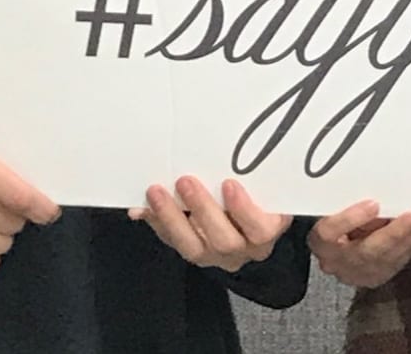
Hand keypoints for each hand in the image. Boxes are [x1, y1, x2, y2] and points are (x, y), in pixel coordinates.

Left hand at [131, 176, 291, 272]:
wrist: (251, 222)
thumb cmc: (261, 197)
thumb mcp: (266, 188)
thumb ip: (256, 178)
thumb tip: (240, 155)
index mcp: (268, 231)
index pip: (261, 229)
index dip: (244, 210)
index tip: (229, 184)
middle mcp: (244, 249)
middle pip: (224, 241)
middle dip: (202, 209)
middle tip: (185, 181)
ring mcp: (217, 256)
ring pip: (194, 248)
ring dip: (172, 218)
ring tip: (156, 192)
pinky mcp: (194, 252)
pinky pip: (173, 242)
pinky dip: (157, 223)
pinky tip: (143, 208)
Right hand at [309, 200, 410, 287]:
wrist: (341, 242)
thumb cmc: (342, 216)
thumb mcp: (341, 206)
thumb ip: (352, 201)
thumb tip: (378, 188)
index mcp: (321, 239)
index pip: (328, 232)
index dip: (349, 219)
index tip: (373, 204)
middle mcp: (334, 261)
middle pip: (363, 251)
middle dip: (392, 234)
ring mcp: (354, 274)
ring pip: (383, 262)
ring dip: (406, 241)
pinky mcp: (374, 278)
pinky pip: (394, 265)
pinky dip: (409, 248)